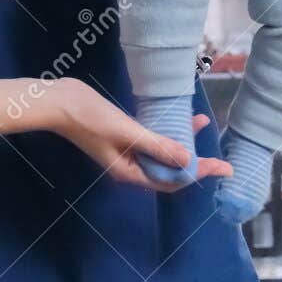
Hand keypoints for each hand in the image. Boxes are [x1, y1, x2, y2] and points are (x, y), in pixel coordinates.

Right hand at [47, 78, 232, 190]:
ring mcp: (125, 150)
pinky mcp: (122, 134)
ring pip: (161, 153)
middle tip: (221, 157)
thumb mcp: (127, 132)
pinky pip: (151, 139)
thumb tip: (188, 160)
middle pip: (169, 170)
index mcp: (129, 172)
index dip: (199, 174)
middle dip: (195, 162)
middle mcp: (129, 165)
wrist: (59, 101)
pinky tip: (177, 118)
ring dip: (182, 142)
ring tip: (202, 124)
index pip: (172, 180)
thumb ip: (157, 146)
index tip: (222, 167)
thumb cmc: (89, 118)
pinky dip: (167, 131)